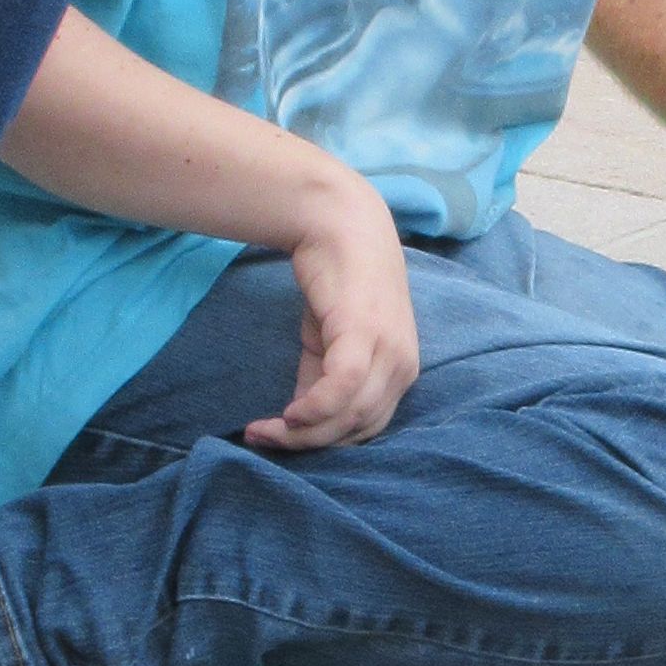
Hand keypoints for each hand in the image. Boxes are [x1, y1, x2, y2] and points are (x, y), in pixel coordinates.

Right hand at [240, 167, 427, 450]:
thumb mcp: (331, 341)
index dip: (323, 442)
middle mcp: (404, 366)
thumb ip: (322, 379)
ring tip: (262, 430)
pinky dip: (314, 409)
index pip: (366, 427)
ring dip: (302, 432)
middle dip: (307, 443)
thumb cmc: (337, 282)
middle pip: (357, 429)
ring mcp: (389, 350)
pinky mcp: (365, 333)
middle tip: (262, 439)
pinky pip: (342, 389)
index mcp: (400, 371)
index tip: (281, 441)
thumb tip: (302, 421)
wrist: (338, 222)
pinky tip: (287, 414)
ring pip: (349, 416)